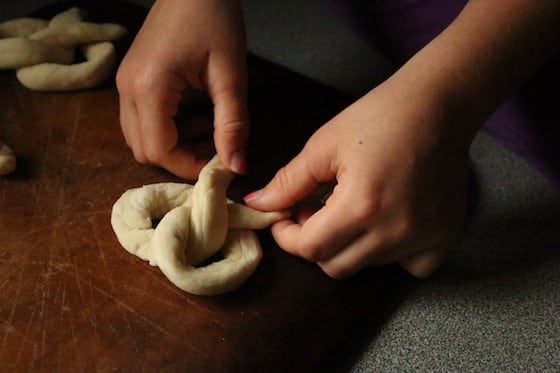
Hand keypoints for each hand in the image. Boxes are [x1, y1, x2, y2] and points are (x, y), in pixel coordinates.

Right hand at [116, 0, 247, 178]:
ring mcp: (125, 84)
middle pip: (144, 150)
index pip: (159, 150)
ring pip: (140, 138)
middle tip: (215, 149)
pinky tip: (194, 116)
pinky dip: (167, 130)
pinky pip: (141, 121)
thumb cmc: (215, 19)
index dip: (189, 166)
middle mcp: (127, 90)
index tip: (220, 166)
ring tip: (208, 130)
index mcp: (149, 87)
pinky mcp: (131, 80)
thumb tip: (237, 168)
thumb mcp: (230, 74)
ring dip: (174, 145)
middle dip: (181, 158)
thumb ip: (233, 124)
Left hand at [244, 80, 472, 277]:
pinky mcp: (445, 236)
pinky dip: (392, 254)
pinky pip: (410, 267)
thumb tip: (256, 204)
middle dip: (315, 243)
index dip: (288, 236)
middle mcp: (395, 230)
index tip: (284, 219)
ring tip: (350, 210)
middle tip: (315, 211)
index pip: (311, 248)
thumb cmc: (379, 117)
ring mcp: (424, 237)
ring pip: (368, 265)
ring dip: (350, 245)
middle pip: (336, 266)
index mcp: (361, 205)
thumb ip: (288, 181)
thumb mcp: (325, 145)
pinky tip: (387, 225)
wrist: (438, 106)